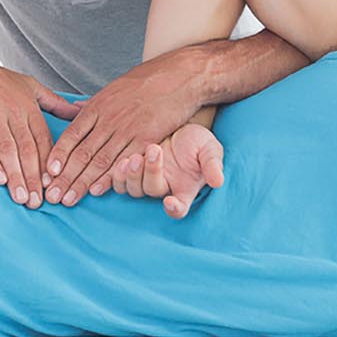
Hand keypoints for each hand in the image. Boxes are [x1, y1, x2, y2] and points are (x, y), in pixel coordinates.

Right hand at [0, 46, 79, 209]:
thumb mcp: (30, 85)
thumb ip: (55, 103)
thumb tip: (81, 113)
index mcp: (29, 106)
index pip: (43, 139)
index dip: (49, 164)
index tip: (53, 186)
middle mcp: (13, 110)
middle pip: (27, 149)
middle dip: (34, 178)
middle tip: (38, 202)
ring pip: (7, 149)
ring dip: (15, 175)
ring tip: (21, 197)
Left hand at [44, 47, 205, 207]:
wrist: (179, 75)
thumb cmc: (147, 80)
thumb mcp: (113, 87)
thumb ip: (94, 103)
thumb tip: (73, 109)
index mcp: (98, 106)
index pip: (71, 135)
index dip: (57, 156)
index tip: (46, 174)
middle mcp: (108, 119)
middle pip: (81, 153)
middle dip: (64, 177)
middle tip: (51, 196)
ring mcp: (127, 130)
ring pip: (99, 161)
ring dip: (81, 183)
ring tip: (68, 199)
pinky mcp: (146, 139)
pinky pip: (123, 162)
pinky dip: (109, 178)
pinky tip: (97, 190)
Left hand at [108, 123, 224, 218]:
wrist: (180, 127)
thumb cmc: (199, 142)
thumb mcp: (210, 149)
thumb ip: (213, 165)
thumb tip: (218, 182)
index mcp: (185, 190)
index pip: (179, 208)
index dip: (174, 209)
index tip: (170, 202)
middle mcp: (165, 189)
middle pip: (152, 191)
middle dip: (151, 172)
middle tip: (155, 150)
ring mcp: (147, 181)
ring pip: (133, 189)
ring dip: (132, 176)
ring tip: (135, 158)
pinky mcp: (132, 172)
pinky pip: (120, 182)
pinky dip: (119, 175)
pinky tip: (123, 161)